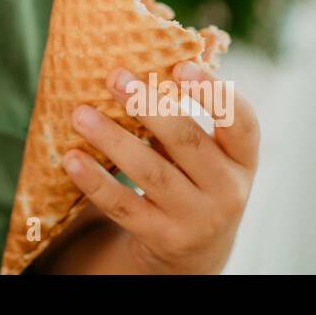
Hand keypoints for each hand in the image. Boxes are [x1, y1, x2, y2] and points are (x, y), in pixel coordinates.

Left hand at [62, 62, 258, 273]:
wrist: (196, 251)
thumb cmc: (194, 178)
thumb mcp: (206, 152)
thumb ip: (182, 115)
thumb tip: (132, 63)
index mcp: (243, 158)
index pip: (241, 121)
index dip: (214, 92)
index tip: (180, 64)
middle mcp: (229, 189)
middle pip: (188, 142)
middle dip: (148, 106)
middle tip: (113, 76)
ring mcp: (198, 219)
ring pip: (153, 173)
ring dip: (113, 140)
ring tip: (80, 114)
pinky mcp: (164, 239)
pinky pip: (125, 207)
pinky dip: (96, 182)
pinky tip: (72, 159)